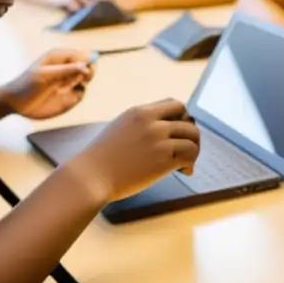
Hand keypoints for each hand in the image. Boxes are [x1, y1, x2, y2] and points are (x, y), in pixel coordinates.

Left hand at [1, 48, 95, 119]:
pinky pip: (81, 93)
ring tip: (60, 90)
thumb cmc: (27, 85)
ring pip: (86, 81)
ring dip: (76, 86)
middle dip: (84, 76)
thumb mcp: (45, 75)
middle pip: (89, 67)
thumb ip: (66, 70)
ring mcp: (68, 80)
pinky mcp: (69, 93)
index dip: (87, 64)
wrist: (16, 103)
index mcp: (60, 57)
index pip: (84, 55)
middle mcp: (67, 67)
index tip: (83, 74)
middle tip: (74, 82)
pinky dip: (74, 96)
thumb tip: (86, 67)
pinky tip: (60, 97)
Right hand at [68, 99, 200, 202]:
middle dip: (191, 135)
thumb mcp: (121, 127)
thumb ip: (143, 123)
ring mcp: (158, 141)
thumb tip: (168, 126)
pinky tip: (185, 171)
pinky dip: (190, 164)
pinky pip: (189, 156)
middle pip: (189, 121)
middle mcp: (152, 123)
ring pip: (193, 138)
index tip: (179, 130)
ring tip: (187, 161)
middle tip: (187, 148)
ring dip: (194, 150)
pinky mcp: (163, 160)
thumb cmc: (102, 157)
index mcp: (140, 112)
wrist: (89, 177)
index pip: (176, 104)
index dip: (183, 116)